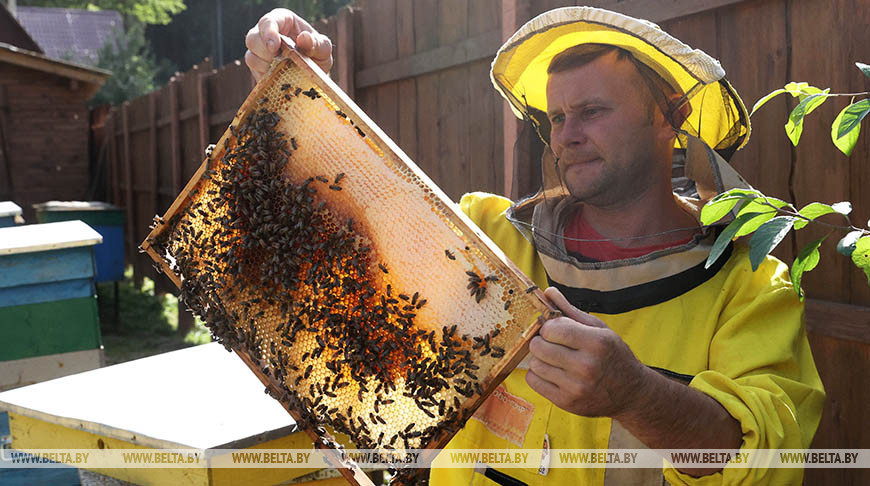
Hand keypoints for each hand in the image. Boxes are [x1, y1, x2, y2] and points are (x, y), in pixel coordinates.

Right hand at [245, 8, 333, 81]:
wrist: (313, 74)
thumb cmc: (317, 54)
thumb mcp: (323, 49)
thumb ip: (317, 43)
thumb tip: (304, 38)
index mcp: (282, 20)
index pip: (267, 22)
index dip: (268, 33)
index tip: (274, 47)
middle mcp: (266, 33)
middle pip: (252, 39)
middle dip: (265, 53)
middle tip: (280, 61)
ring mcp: (259, 51)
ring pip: (250, 57)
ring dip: (266, 66)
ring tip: (284, 70)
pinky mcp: (257, 67)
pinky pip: (254, 72)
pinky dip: (266, 77)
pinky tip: (279, 78)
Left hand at [526, 287, 651, 417]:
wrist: (631, 393)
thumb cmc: (613, 356)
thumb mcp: (599, 329)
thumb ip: (570, 311)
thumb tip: (547, 292)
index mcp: (596, 343)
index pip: (553, 329)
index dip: (548, 327)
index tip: (554, 330)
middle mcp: (586, 366)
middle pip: (539, 347)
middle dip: (541, 341)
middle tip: (552, 344)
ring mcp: (576, 387)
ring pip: (534, 364)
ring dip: (540, 359)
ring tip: (555, 359)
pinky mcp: (567, 403)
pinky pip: (533, 381)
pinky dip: (538, 374)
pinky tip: (552, 372)